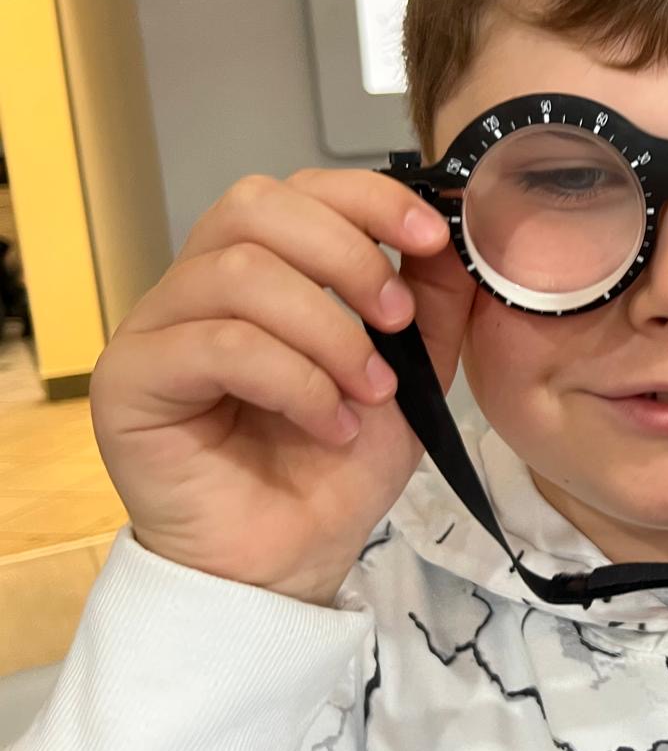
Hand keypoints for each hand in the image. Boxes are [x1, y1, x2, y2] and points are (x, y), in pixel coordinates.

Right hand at [89, 169, 477, 605]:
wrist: (294, 560)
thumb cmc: (337, 466)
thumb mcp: (411, 374)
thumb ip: (430, 302)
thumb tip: (454, 234)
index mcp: (260, 269)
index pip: (298, 189)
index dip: (369, 199)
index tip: (431, 238)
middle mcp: (198, 286)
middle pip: (255, 205)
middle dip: (346, 255)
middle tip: (397, 322)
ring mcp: (157, 329)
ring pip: (241, 273)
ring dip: (328, 332)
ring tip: (370, 393)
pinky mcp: (130, 381)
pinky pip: (218, 344)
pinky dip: (296, 381)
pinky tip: (331, 424)